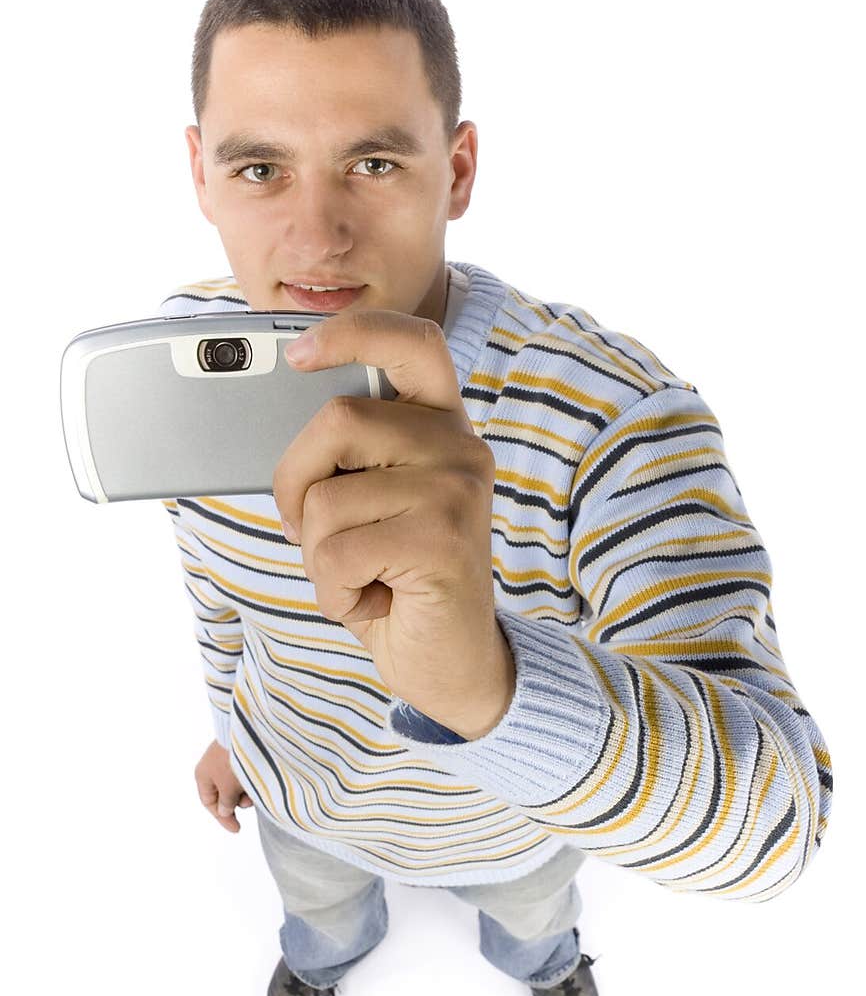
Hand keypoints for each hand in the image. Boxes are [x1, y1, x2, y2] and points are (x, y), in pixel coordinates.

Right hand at [194, 739, 253, 833]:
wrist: (248, 730)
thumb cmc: (232, 761)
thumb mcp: (228, 788)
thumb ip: (226, 803)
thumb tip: (225, 811)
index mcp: (202, 775)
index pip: (209, 803)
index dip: (222, 818)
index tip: (238, 829)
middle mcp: (213, 767)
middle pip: (224, 794)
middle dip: (237, 802)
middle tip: (250, 801)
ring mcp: (227, 759)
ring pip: (236, 784)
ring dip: (246, 791)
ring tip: (256, 787)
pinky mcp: (242, 753)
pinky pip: (245, 774)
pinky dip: (251, 781)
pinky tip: (260, 780)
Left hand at [272, 309, 514, 739]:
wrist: (452, 664)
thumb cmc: (398, 580)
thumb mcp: (369, 505)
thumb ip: (348, 455)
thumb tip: (276, 412)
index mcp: (441, 427)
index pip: (412, 343)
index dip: (353, 332)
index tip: (296, 351)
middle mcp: (460, 448)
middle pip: (337, 420)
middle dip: (295, 481)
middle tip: (310, 530)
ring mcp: (457, 491)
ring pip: (327, 498)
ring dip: (319, 557)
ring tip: (362, 578)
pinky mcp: (443, 540)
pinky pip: (338, 553)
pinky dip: (334, 593)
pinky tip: (373, 604)